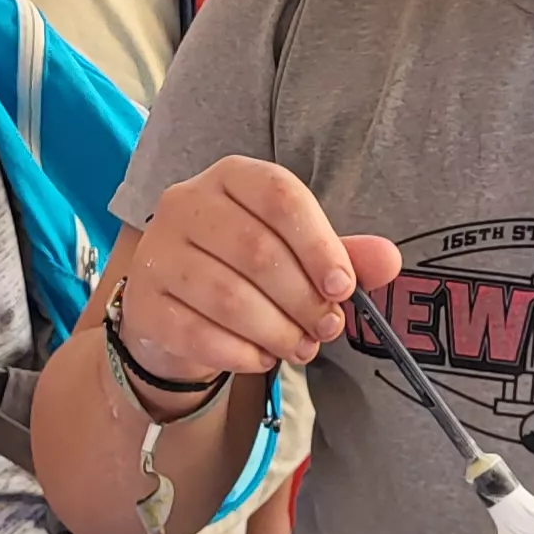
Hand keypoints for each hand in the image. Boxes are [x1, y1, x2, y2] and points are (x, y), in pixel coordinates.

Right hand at [125, 158, 405, 384]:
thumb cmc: (246, 271)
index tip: (344, 288)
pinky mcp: (143, 302)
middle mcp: (185, 204)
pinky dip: (241, 352)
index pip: (280, 197)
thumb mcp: (298, 254)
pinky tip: (263, 357)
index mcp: (231, 176)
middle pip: (256, 250)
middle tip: (328, 327)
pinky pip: (198, 333)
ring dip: (277, 330)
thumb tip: (389, 261)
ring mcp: (157, 252)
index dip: (319, 245)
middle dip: (303, 298)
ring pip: (228, 296)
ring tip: (301, 347)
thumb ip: (342, 255)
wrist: (177, 309)